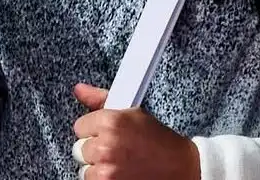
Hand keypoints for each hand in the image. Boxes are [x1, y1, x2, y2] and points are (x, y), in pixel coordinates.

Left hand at [72, 83, 200, 179]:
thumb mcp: (133, 113)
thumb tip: (79, 89)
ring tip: (119, 164)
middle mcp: (106, 146)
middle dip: (95, 149)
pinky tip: (120, 174)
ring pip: (84, 169)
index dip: (94, 130)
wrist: (179, 168)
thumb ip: (101, 101)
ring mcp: (106, 170)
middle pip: (80, 149)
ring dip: (98, 168)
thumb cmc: (158, 141)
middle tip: (116, 150)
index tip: (107, 134)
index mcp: (111, 122)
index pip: (80, 126)